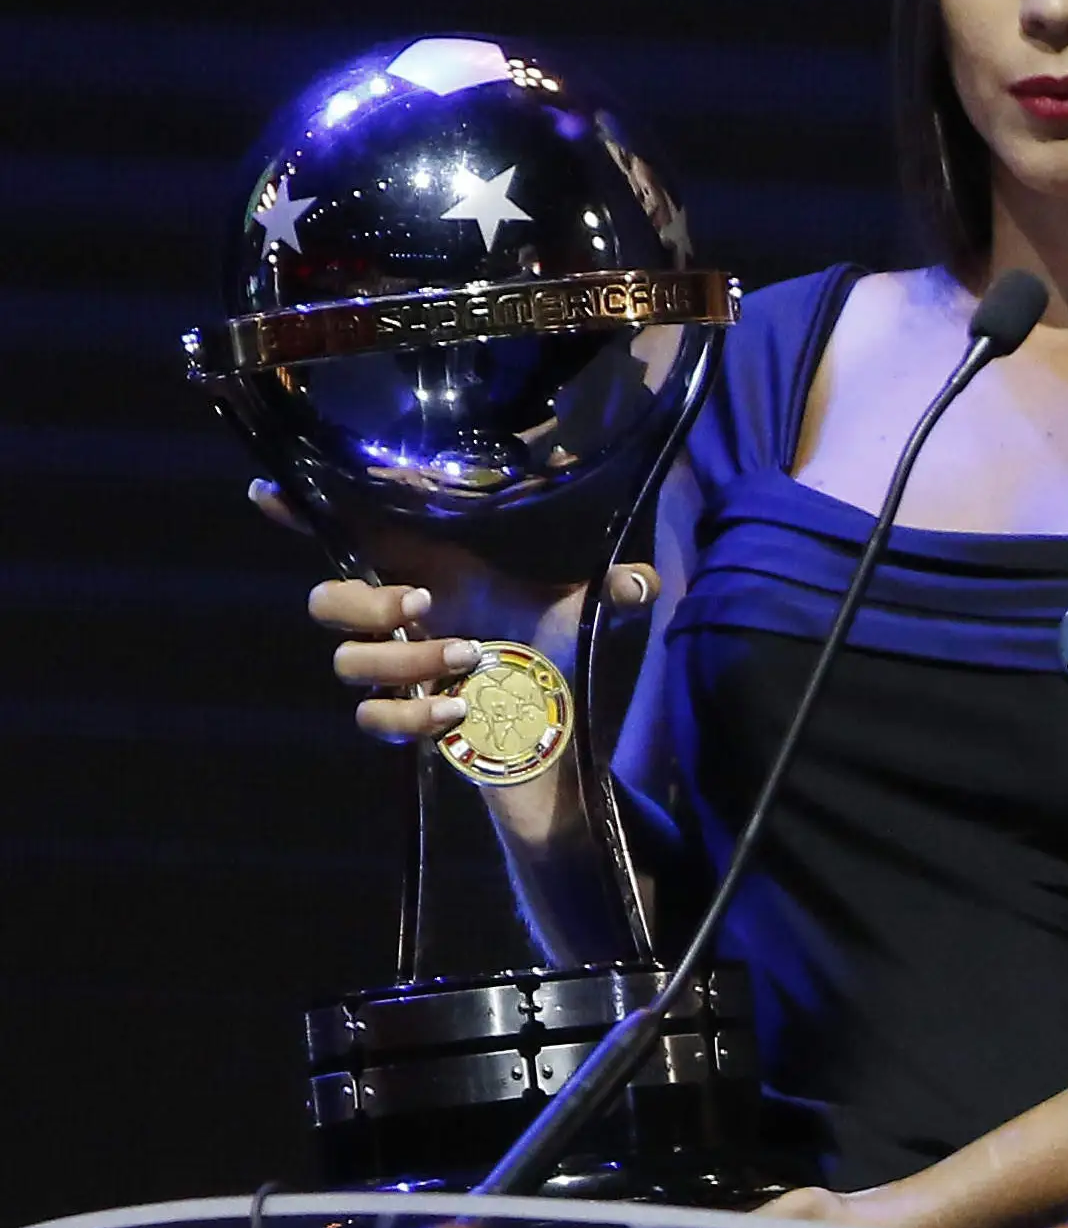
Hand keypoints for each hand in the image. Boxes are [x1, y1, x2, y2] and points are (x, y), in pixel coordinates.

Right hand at [262, 480, 652, 746]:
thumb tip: (641, 581)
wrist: (561, 734)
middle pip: (325, 599)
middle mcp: (404, 620)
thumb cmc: (555, 658)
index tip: (266, 493)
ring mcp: (398, 671)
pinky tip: (457, 711)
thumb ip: (610, 591)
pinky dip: (410, 716)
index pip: (356, 535)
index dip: (306, 514)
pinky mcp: (405, 721)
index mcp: (434, 575)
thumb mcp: (585, 615)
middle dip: (363, 599)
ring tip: (471, 658)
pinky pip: (372, 720)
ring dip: (404, 659)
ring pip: (345, 662)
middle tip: (423, 603)